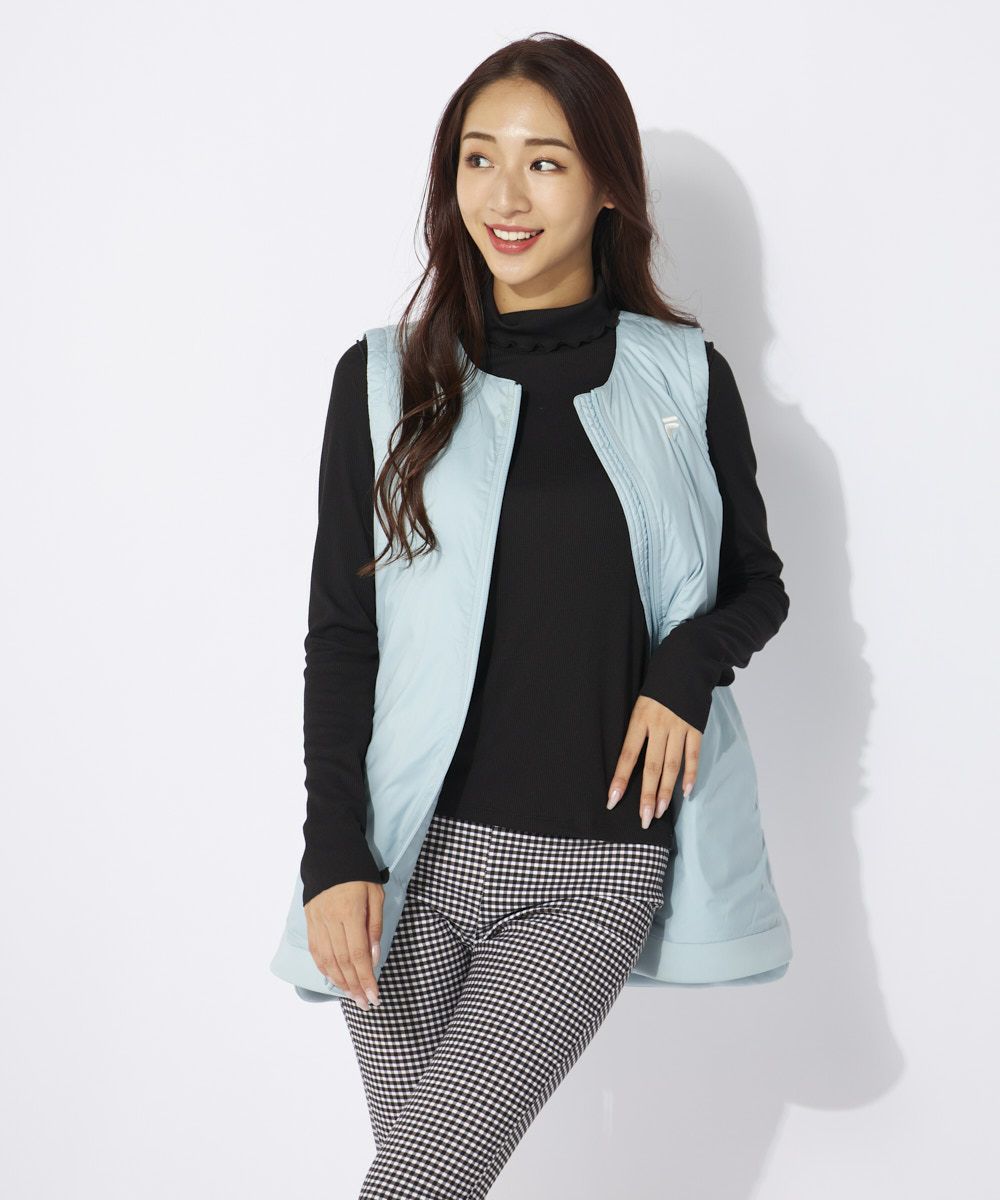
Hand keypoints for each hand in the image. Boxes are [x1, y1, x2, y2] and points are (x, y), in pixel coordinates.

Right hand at [305, 880, 383, 1010]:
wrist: (331, 853)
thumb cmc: (359, 873)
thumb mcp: (376, 895)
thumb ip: (375, 926)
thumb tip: (374, 958)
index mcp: (350, 913)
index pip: (358, 954)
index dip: (366, 978)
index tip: (375, 996)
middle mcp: (330, 920)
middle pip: (342, 962)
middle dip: (355, 986)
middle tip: (365, 1004)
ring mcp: (317, 921)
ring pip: (326, 960)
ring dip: (340, 982)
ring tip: (352, 996)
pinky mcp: (310, 921)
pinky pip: (316, 951)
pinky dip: (325, 968)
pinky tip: (334, 979)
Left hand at [606, 695, 700, 828]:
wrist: (685, 662)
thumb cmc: (657, 687)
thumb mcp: (639, 704)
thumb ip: (637, 730)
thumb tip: (629, 760)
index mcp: (640, 719)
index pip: (628, 755)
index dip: (620, 778)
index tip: (612, 800)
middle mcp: (659, 725)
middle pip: (651, 766)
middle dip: (646, 795)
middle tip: (643, 819)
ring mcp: (679, 726)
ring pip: (671, 765)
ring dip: (665, 791)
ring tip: (659, 812)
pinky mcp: (695, 726)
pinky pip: (693, 755)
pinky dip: (690, 774)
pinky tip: (686, 792)